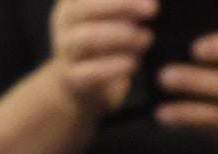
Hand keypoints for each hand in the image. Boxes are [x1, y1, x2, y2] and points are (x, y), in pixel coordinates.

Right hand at [47, 0, 157, 116]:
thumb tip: (150, 1)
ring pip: (87, 38)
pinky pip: (90, 71)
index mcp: (73, 1)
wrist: (83, 82)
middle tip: (152, 9)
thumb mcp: (114, 17)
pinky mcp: (72, 76)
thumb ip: (127, 7)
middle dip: (122, 5)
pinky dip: (114, 66)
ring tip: (147, 38)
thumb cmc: (106, 40)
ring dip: (121, 36)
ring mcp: (66, 49)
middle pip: (86, 7)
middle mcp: (65, 22)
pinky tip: (133, 63)